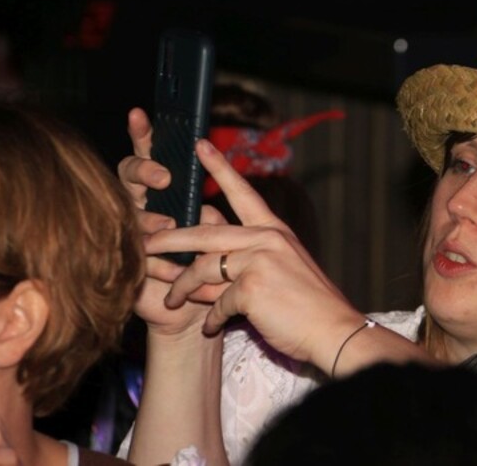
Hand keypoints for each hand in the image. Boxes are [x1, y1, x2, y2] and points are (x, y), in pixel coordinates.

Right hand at [117, 107, 217, 338]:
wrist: (203, 312)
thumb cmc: (216, 269)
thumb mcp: (223, 238)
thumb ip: (213, 218)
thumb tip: (208, 210)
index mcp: (168, 193)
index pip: (152, 154)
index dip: (143, 134)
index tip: (140, 114)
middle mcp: (143, 207)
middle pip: (129, 174)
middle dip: (144, 170)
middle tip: (164, 177)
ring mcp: (129, 232)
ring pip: (131, 214)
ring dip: (153, 222)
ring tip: (171, 231)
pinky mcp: (123, 263)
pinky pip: (133, 254)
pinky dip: (158, 264)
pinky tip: (173, 272)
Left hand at [144, 139, 363, 367]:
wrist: (333, 330)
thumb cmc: (307, 305)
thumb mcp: (280, 270)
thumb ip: (245, 260)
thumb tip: (204, 260)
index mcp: (274, 230)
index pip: (242, 193)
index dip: (220, 168)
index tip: (201, 145)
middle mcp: (267, 239)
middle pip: (205, 232)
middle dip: (168, 238)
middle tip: (143, 242)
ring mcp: (260, 261)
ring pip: (202, 268)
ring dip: (181, 288)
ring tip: (170, 302)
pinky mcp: (252, 288)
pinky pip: (216, 302)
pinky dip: (211, 318)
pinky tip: (211, 327)